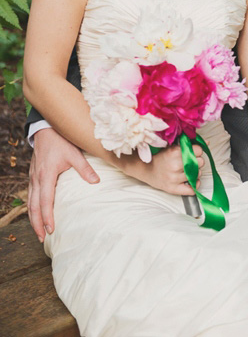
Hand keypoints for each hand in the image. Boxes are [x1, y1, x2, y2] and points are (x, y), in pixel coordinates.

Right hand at [28, 128, 98, 242]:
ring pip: (30, 202)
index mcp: (46, 176)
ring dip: (33, 218)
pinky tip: (36, 214)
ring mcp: (32, 178)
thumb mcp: (74, 154)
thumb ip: (84, 169)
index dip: (47, 217)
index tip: (50, 229)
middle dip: (37, 224)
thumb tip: (96, 181)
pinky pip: (30, 196)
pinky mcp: (32, 176)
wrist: (46, 129)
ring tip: (38, 231)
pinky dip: (32, 208)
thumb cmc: (60, 141)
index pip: (45, 201)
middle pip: (34, 206)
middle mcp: (36, 179)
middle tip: (43, 238)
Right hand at [145, 144, 204, 195]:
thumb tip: (207, 142)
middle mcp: (175, 165)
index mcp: (175, 152)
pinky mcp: (173, 189)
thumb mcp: (173, 147)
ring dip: (195, 172)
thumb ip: (189, 144)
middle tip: (190, 161)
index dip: (198, 151)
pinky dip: (194, 185)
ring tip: (188, 170)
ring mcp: (174, 178)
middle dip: (197, 161)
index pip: (198, 150)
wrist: (146, 170)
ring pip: (197, 174)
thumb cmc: (161, 157)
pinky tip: (190, 180)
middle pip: (200, 162)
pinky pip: (192, 189)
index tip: (193, 152)